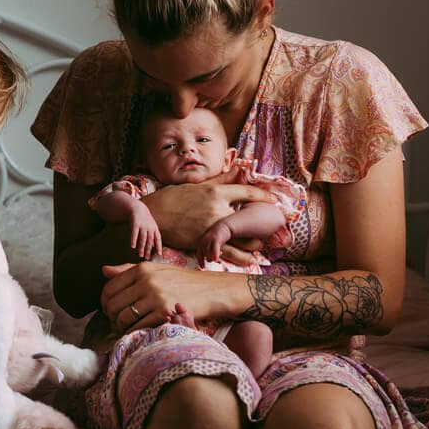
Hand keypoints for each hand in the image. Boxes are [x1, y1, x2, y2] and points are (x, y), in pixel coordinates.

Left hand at [100, 262, 238, 333]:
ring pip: (123, 317)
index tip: (109, 311)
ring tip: (126, 330)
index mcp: (142, 269)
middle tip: (116, 324)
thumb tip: (103, 270)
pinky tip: (138, 333)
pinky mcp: (164, 312)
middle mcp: (146, 280)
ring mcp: (155, 296)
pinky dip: (134, 333)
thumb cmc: (182, 281)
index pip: (109, 288)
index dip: (104, 303)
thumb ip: (128, 270)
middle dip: (111, 318)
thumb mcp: (156, 270)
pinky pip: (138, 327)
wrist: (211, 290)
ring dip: (121, 328)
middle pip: (112, 304)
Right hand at [129, 202, 162, 259]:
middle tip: (147, 258)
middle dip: (149, 250)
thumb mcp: (151, 227)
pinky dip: (134, 240)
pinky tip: (132, 246)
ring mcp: (142, 225)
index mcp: (154, 228)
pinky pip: (134, 233)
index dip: (159, 246)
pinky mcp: (135, 224)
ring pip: (143, 238)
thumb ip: (152, 236)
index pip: (158, 238)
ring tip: (140, 255)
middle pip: (150, 240)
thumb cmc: (145, 220)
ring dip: (142, 247)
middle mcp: (149, 227)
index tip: (159, 254)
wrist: (138, 209)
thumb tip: (154, 247)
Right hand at [141, 181, 274, 248]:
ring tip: (260, 244)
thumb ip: (221, 180)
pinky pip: (228, 252)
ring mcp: (211, 226)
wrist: (154, 214)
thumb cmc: (175, 198)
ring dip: (254, 242)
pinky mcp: (204, 241)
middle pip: (249, 217)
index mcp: (216, 192)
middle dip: (262, 224)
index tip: (274, 201)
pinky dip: (241, 257)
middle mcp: (217, 208)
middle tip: (272, 226)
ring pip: (241, 237)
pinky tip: (250, 260)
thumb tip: (239, 169)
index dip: (264, 197)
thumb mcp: (198, 185)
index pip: (248, 193)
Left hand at [197, 221, 233, 263]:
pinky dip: (214, 254)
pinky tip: (216, 260)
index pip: (198, 253)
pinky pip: (214, 248)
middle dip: (209, 260)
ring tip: (219, 260)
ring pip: (208, 252)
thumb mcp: (213, 244)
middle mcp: (203, 241)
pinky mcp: (215, 239)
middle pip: (203, 254)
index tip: (203, 268)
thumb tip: (211, 260)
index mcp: (201, 243)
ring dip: (213, 258)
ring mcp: (209, 239)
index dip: (200, 261)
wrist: (224, 227)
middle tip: (218, 262)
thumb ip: (211, 251)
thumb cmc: (219, 238)